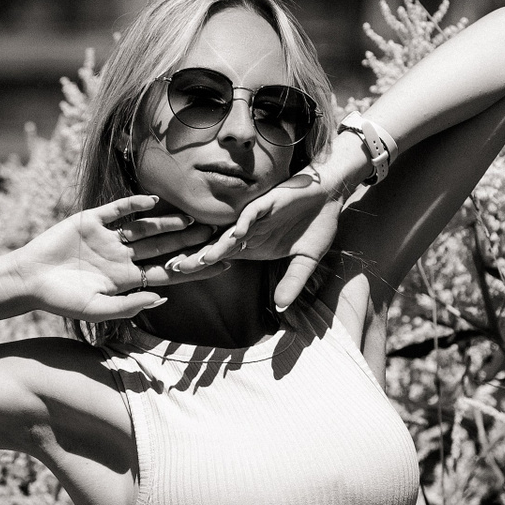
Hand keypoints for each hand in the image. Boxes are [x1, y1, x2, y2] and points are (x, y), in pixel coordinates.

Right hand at [9, 195, 229, 321]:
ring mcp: (108, 237)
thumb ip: (129, 305)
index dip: (194, 269)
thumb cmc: (61, 300)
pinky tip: (153, 201)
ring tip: (192, 220)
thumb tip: (164, 297)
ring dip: (168, 224)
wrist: (28, 280)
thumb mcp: (97, 309)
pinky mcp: (91, 220)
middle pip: (163, 247)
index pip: (168, 272)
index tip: (222, 265)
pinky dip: (134, 205)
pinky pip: (118, 210)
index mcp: (127, 279)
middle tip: (217, 234)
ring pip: (145, 228)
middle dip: (189, 242)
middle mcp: (122, 256)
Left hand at [187, 171, 343, 311]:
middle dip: (198, 257)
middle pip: (218, 246)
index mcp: (253, 246)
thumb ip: (293, 282)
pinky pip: (253, 212)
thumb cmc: (315, 227)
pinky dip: (245, 221)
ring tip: (203, 257)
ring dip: (218, 244)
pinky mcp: (268, 202)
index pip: (222, 258)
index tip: (182, 276)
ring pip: (231, 231)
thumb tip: (282, 307)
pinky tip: (237, 233)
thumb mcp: (306, 261)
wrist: (328, 197)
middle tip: (175, 268)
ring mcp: (257, 217)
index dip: (203, 266)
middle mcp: (249, 232)